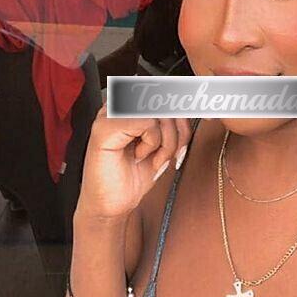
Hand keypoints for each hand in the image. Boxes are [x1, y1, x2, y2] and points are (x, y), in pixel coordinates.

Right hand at [75, 104, 193, 220]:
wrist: (112, 205)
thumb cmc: (134, 175)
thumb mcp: (165, 144)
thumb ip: (175, 122)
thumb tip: (192, 102)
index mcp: (130, 103)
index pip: (168, 91)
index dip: (184, 113)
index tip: (187, 135)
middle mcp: (118, 102)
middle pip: (167, 100)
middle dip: (177, 132)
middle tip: (165, 156)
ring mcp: (109, 113)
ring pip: (159, 111)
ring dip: (166, 142)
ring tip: (151, 158)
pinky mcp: (104, 126)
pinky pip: (147, 122)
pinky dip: (152, 144)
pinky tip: (138, 156)